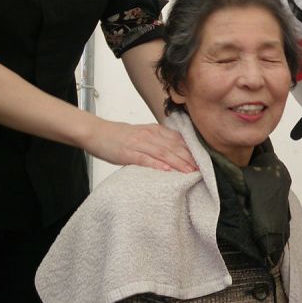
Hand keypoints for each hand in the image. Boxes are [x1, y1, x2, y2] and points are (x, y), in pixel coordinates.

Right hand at [82, 119, 197, 172]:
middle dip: (189, 159)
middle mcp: (150, 135)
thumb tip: (177, 152)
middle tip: (202, 170)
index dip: (192, 151)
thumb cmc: (121, 136)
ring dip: (178, 163)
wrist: (97, 132)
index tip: (204, 161)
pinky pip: (144, 159)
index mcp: (156, 130)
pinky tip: (166, 170)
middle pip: (174, 147)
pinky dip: (156, 164)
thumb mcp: (144, 134)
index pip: (179, 140)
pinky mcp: (128, 153)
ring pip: (163, 153)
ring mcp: (139, 143)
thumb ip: (160, 141)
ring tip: (189, 172)